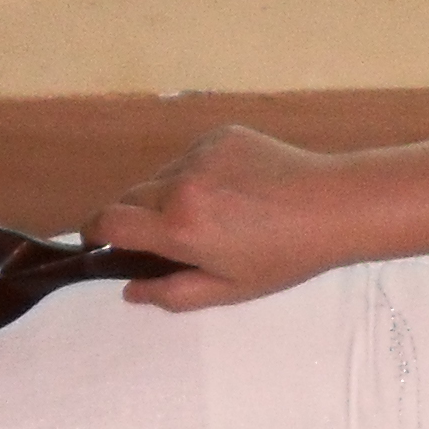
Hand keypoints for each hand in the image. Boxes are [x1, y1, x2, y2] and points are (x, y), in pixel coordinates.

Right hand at [89, 125, 341, 310]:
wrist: (334, 207)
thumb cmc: (285, 257)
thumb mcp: (229, 290)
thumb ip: (171, 293)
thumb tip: (129, 289)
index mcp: (180, 226)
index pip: (108, 222)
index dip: (94, 233)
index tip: (98, 242)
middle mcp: (182, 183)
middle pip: (129, 197)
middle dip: (135, 218)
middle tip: (167, 239)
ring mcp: (201, 153)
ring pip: (161, 177)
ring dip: (168, 196)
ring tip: (214, 215)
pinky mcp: (221, 135)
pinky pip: (190, 158)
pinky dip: (197, 174)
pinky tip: (234, 192)